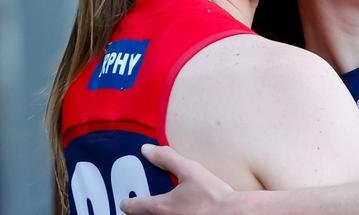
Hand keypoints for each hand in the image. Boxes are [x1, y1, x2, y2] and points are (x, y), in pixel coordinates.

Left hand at [120, 144, 235, 214]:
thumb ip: (166, 158)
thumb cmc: (212, 194)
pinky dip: (168, 214)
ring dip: (153, 212)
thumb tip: (146, 150)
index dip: (127, 201)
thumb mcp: (190, 170)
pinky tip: (180, 208)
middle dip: (139, 209)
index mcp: (160, 207)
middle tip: (141, 200)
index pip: (132, 207)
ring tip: (161, 204)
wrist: (233, 214)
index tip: (126, 199)